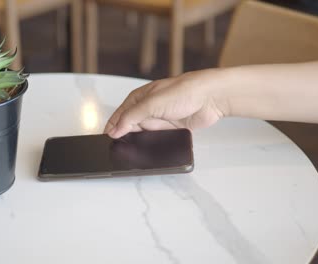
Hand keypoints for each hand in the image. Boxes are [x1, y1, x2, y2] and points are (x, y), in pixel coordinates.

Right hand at [104, 69, 227, 137]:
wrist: (210, 98)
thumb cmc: (183, 91)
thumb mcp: (150, 104)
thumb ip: (131, 117)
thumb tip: (115, 129)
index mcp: (138, 98)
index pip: (119, 115)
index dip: (112, 127)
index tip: (107, 139)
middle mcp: (147, 108)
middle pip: (129, 125)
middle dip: (124, 135)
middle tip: (118, 147)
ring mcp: (159, 118)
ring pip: (142, 134)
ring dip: (139, 140)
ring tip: (132, 149)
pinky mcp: (170, 128)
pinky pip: (157, 139)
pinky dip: (152, 143)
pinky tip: (148, 149)